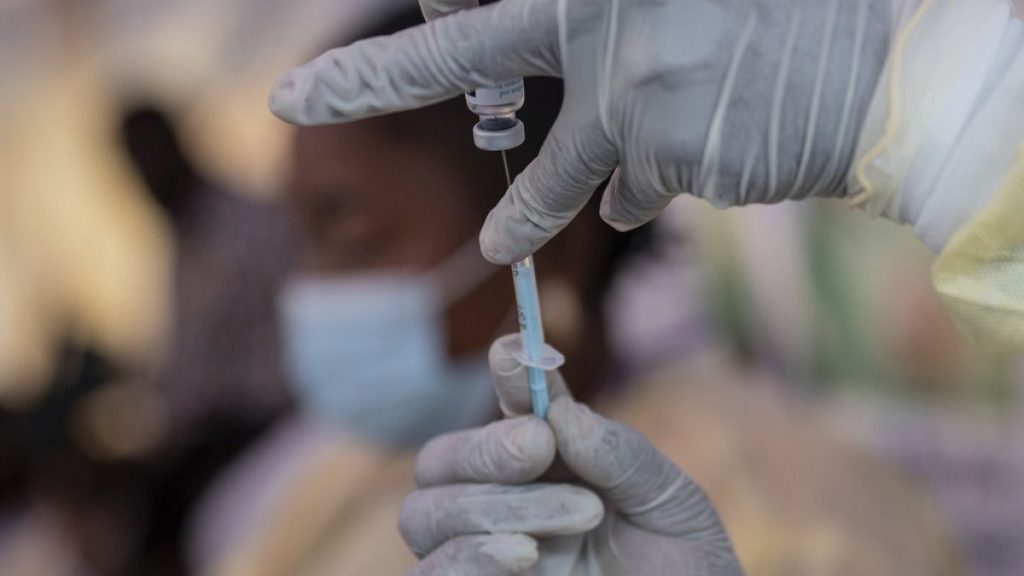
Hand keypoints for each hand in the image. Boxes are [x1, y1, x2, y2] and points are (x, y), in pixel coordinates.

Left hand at [269, 0, 899, 263]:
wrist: (889, 73)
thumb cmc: (790, 24)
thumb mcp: (683, 8)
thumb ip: (610, 34)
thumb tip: (560, 96)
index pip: (482, 12)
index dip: (418, 28)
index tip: (333, 45)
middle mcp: (603, 25)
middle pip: (466, 54)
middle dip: (374, 78)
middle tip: (294, 93)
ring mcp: (630, 96)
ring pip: (561, 171)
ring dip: (527, 215)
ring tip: (497, 250)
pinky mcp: (665, 160)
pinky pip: (634, 187)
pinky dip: (650, 184)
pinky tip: (697, 157)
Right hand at [398, 334, 743, 574]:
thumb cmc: (683, 569)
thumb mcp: (669, 503)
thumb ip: (618, 454)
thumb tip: (559, 413)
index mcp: (547, 467)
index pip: (506, 411)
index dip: (505, 378)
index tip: (515, 353)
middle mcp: (502, 507)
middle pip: (440, 460)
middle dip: (488, 447)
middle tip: (541, 447)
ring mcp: (481, 558)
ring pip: (425, 512)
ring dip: (497, 504)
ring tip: (581, 514)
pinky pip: (428, 573)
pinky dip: (469, 556)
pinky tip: (525, 554)